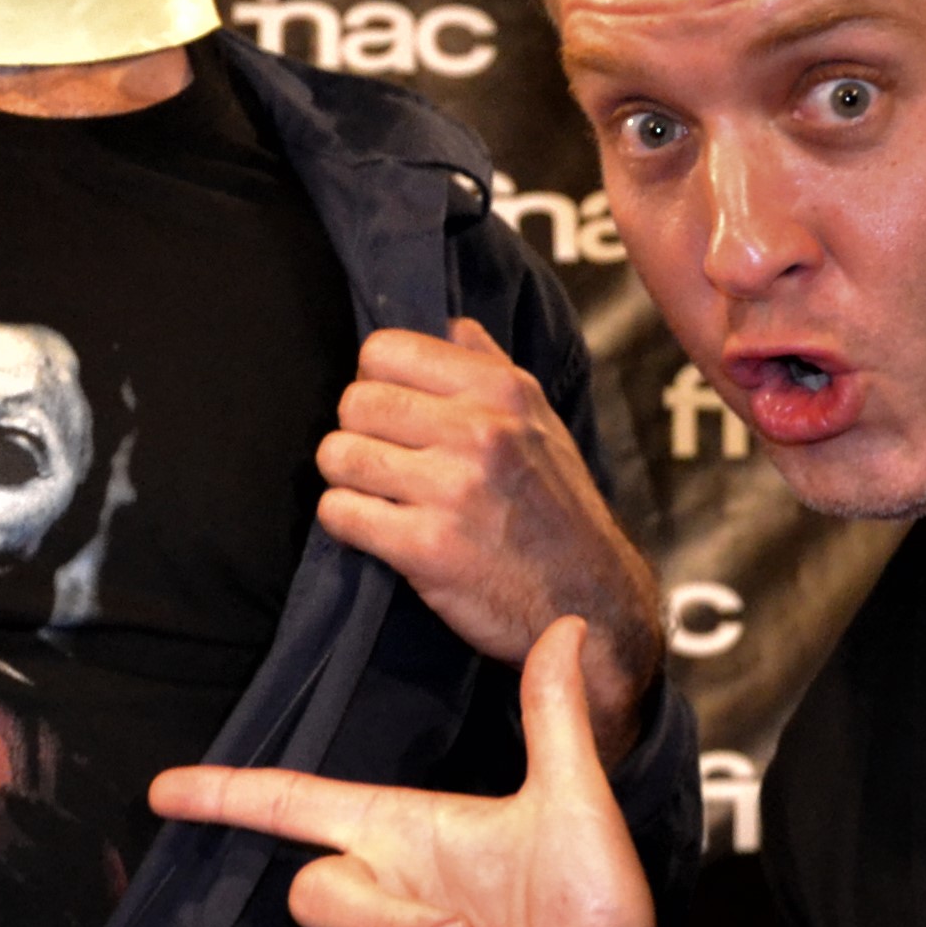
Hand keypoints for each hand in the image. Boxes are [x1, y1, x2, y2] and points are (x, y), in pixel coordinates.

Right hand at [151, 619, 690, 926]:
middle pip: (315, 897)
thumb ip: (554, 719)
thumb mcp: (576, 806)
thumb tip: (568, 629)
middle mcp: (384, 895)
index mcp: (404, 833)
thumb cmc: (597, 908)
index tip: (166, 790)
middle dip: (397, 924)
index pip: (295, 805)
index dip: (228, 795)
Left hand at [318, 320, 662, 743]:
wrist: (588, 604)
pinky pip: (339, 512)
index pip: (382, 349)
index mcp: (503, 390)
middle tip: (384, 461)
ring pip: (337, 455)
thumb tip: (443, 322)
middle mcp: (481, 431)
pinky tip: (377, 531)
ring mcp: (453, 489)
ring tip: (379, 495)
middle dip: (358, 433)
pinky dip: (346, 523)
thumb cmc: (555, 510)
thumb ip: (489, 366)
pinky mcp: (427, 547)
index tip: (392, 412)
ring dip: (347, 479)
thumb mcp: (541, 421)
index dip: (376, 381)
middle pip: (353, 402)